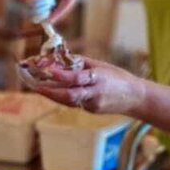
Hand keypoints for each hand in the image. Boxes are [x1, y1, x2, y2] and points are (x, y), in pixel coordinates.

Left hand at [25, 55, 147, 115]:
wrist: (134, 97)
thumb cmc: (117, 77)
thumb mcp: (101, 65)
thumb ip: (80, 63)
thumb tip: (60, 59)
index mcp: (100, 78)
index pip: (78, 78)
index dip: (62, 76)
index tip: (48, 70)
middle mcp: (96, 93)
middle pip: (70, 95)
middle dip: (51, 91)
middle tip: (35, 85)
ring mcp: (93, 104)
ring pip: (69, 101)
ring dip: (52, 95)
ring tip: (39, 87)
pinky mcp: (91, 110)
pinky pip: (73, 103)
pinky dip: (62, 97)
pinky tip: (52, 91)